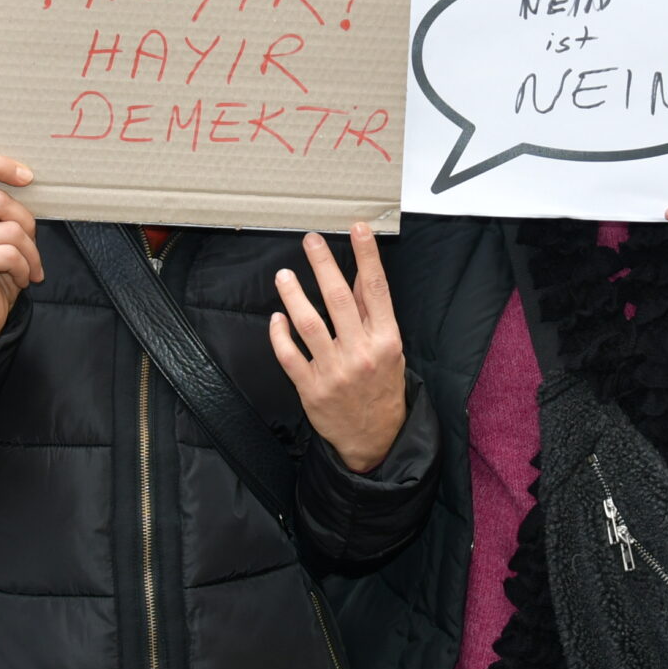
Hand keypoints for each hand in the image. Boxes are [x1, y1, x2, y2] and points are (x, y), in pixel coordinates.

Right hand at [0, 154, 41, 338]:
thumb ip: (3, 207)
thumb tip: (28, 178)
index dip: (1, 166)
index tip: (28, 177)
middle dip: (27, 224)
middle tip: (29, 246)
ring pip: (10, 230)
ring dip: (30, 253)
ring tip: (27, 268)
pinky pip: (9, 255)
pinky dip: (25, 269)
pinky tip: (20, 280)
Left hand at [268, 225, 405, 472]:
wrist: (375, 439)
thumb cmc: (383, 387)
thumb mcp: (390, 348)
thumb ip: (373, 313)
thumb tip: (362, 272)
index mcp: (386, 340)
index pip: (377, 289)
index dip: (367, 256)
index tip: (358, 228)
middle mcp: (361, 353)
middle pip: (339, 299)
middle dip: (323, 265)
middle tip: (310, 240)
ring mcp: (335, 371)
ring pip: (309, 324)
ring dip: (294, 295)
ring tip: (284, 275)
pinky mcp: (311, 389)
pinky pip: (290, 355)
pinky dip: (280, 334)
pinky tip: (277, 318)